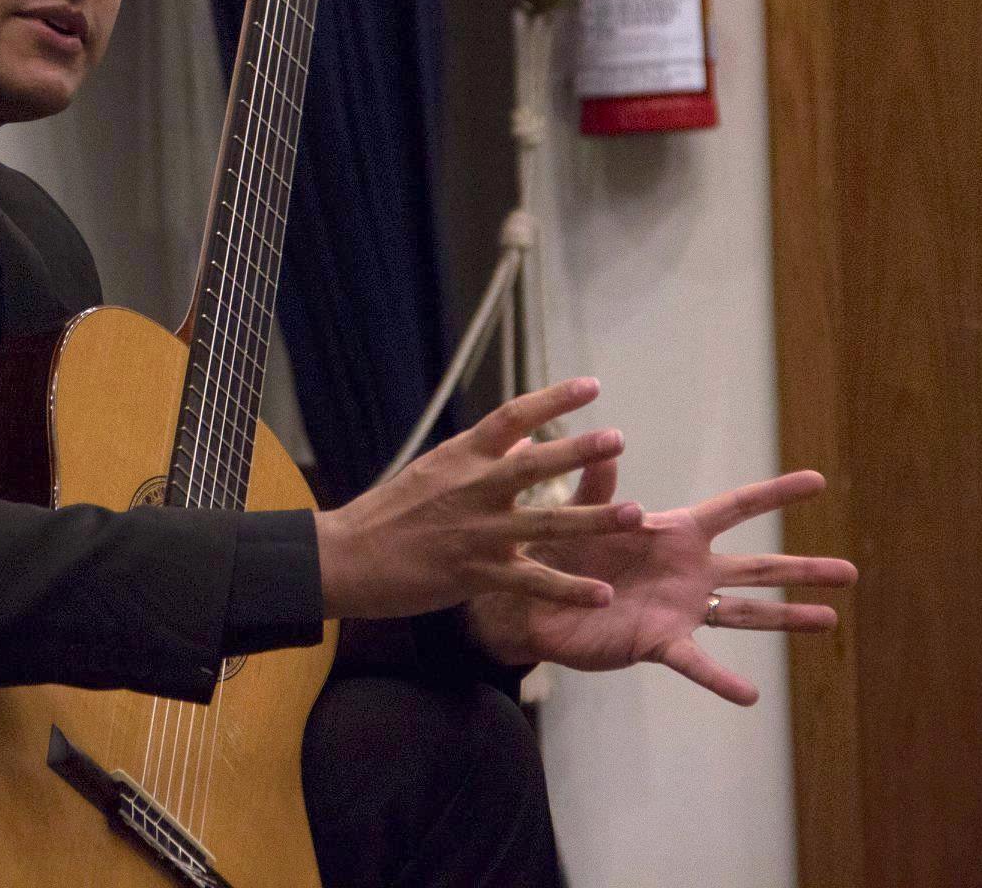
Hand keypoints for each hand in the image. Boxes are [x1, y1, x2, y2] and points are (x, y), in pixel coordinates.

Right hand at [315, 378, 641, 619]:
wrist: (346, 556)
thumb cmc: (389, 513)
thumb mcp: (433, 471)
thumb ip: (483, 455)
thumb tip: (530, 435)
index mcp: (461, 457)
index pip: (512, 418)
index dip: (553, 400)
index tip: (592, 386)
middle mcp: (472, 489)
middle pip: (535, 466)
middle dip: (578, 452)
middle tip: (618, 438)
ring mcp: (477, 532)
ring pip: (546, 525)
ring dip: (594, 520)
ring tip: (634, 515)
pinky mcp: (475, 573)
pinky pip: (533, 582)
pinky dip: (570, 590)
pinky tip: (602, 594)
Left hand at [464, 459, 857, 704]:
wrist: (530, 602)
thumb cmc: (558, 552)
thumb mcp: (579, 513)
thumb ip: (597, 485)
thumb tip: (605, 441)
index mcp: (674, 533)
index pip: (734, 508)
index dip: (775, 494)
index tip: (818, 480)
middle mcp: (688, 571)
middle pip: (757, 566)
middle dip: (802, 568)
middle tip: (852, 571)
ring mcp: (679, 609)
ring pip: (744, 614)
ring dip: (787, 617)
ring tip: (832, 620)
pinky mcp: (657, 641)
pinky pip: (695, 663)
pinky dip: (721, 679)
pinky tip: (750, 696)